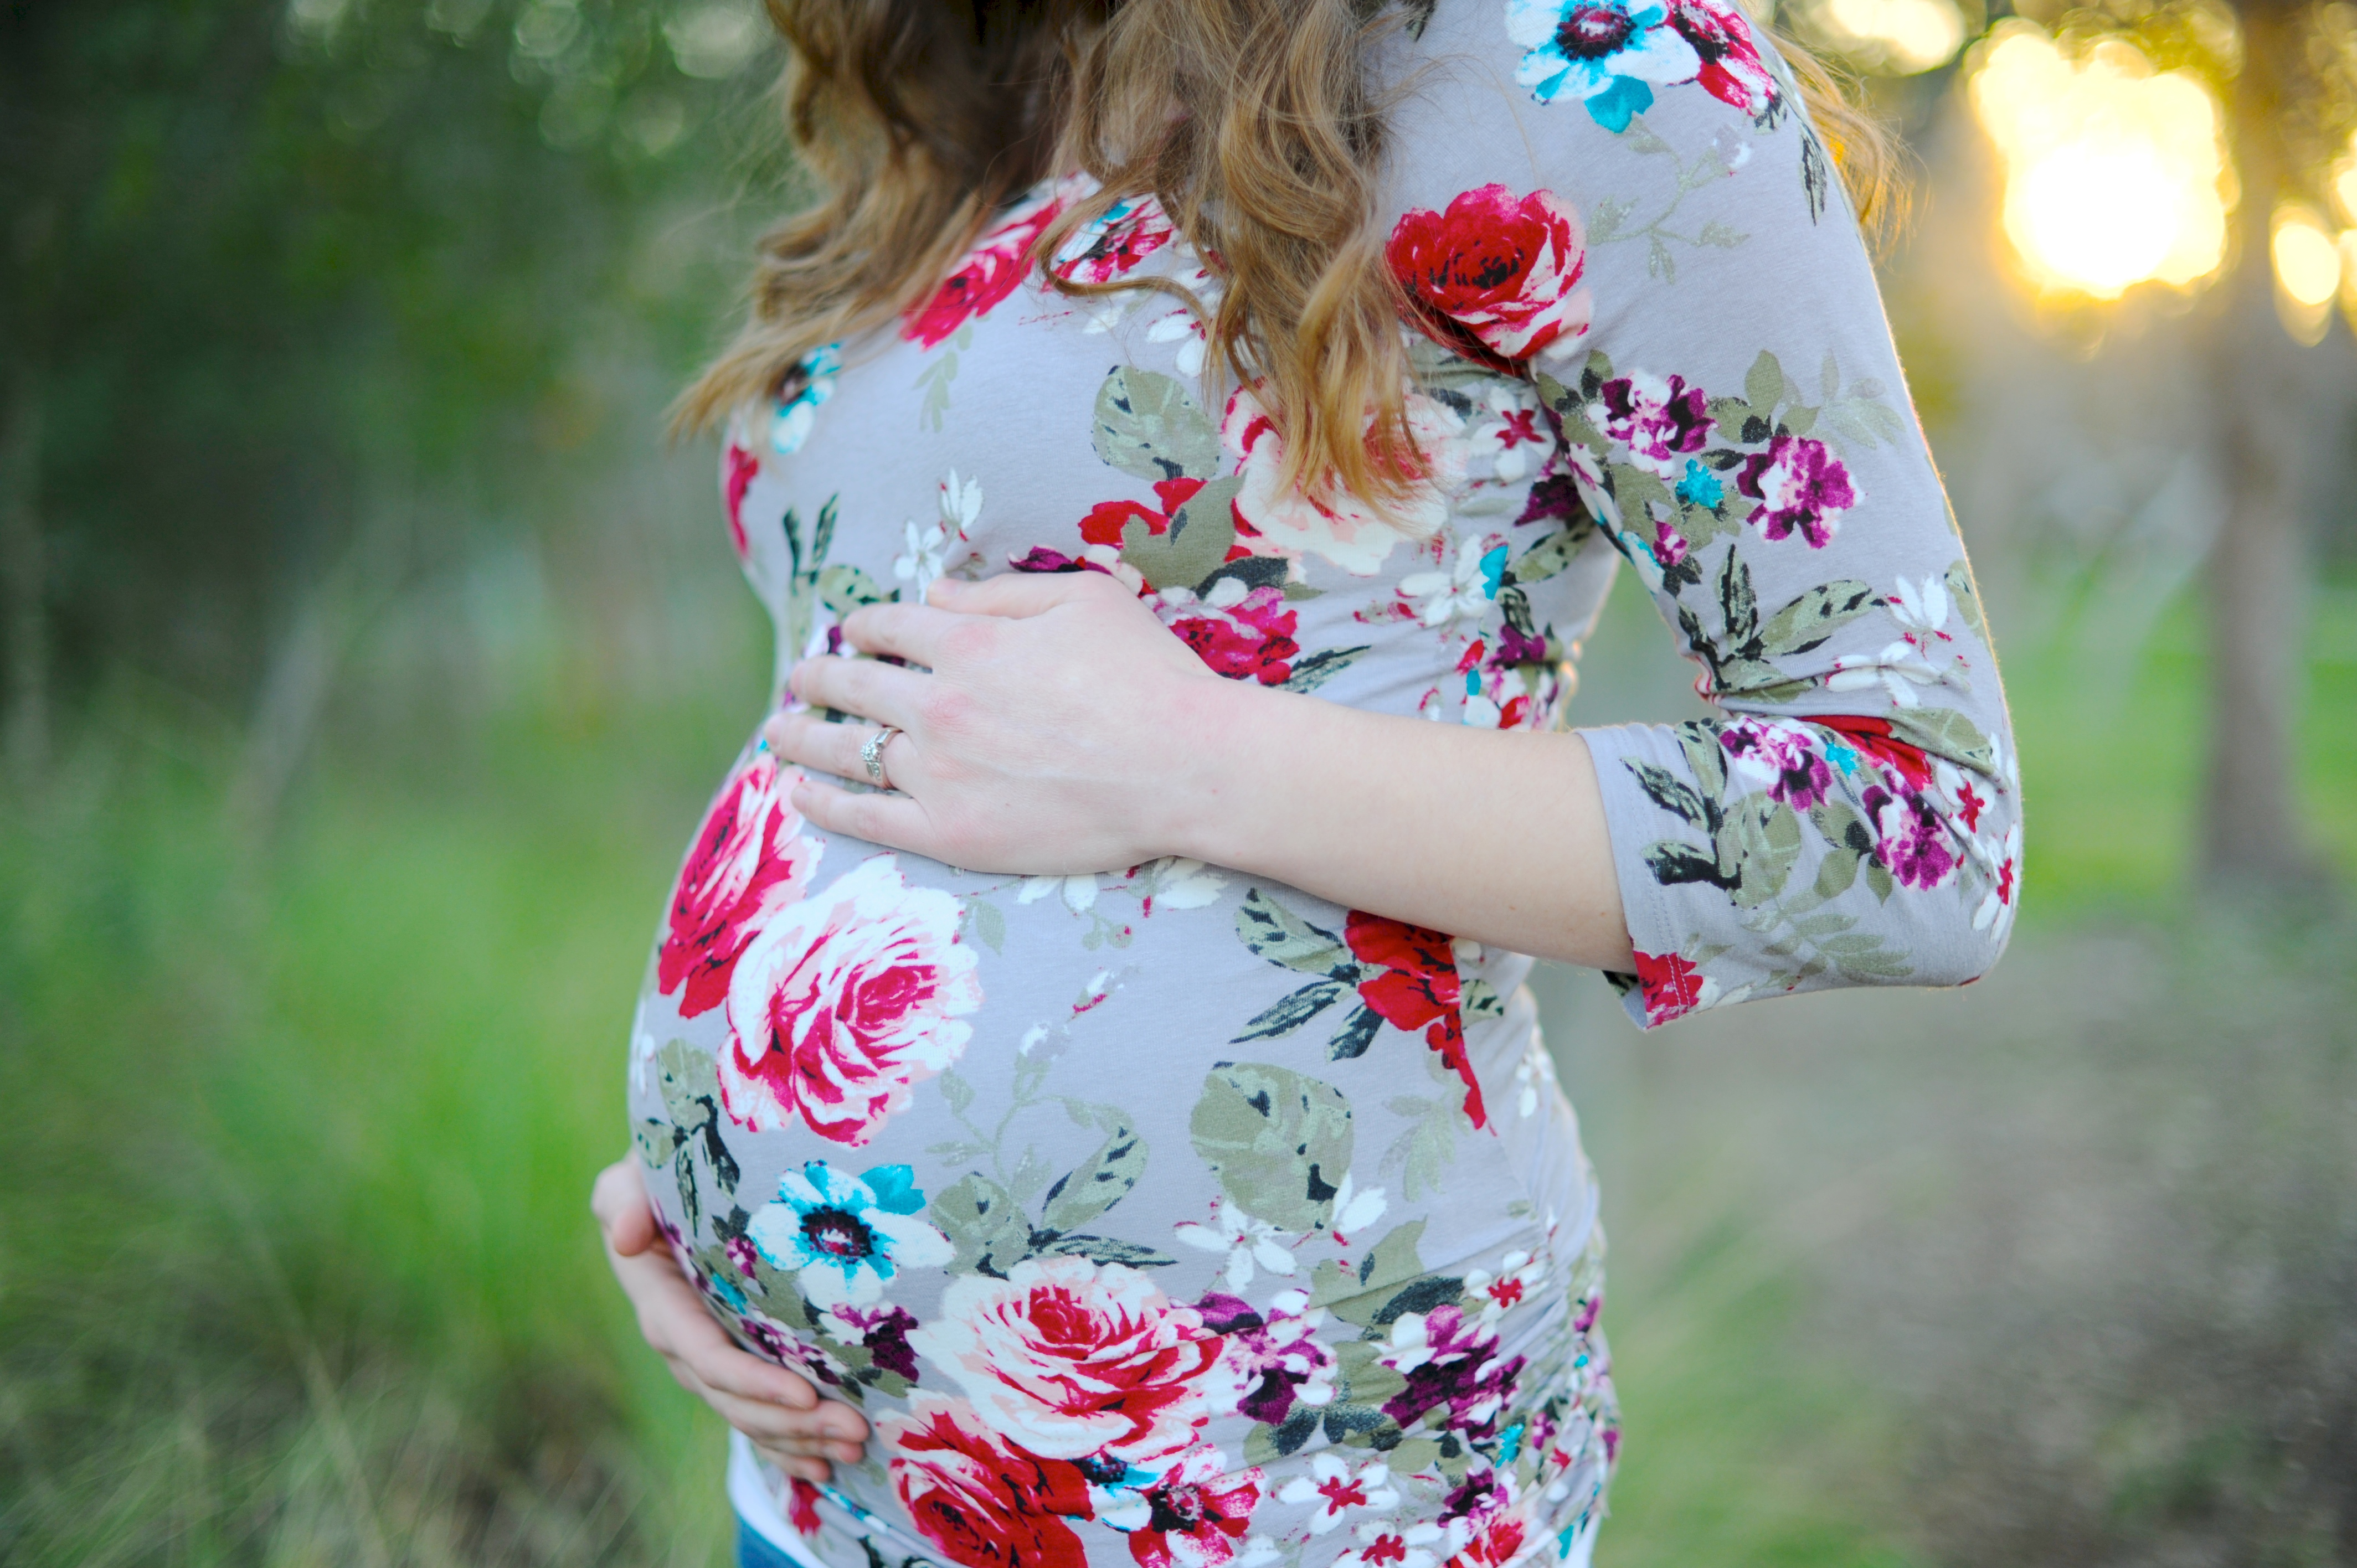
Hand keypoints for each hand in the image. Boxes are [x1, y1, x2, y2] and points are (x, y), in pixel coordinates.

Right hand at [591, 1158, 868, 1481]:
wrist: (671, 1190)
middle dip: (794, 1423)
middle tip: (854, 1430)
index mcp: (662, 1305)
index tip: (806, 1393)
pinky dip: (787, 1448)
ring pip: (751, 1417)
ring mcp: (707, 1360)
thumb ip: (624, 1198)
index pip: (707, 1356)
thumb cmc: (659, 1173)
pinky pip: (755, 1418)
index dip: (753, 1381)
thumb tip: (627, 1234)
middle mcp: (683, 1343)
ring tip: (855, 1449)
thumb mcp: (632, 1176)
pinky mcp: (731, 1365)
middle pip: (738, 1400)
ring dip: (802, 1439)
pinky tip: (824, 1469)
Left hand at [764, 572, 1231, 873]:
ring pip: (846, 750)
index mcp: (968, 642)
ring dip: (802, 737)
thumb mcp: (1083, 599)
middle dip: (818, 678)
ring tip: (779, 733)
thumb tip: (933, 590)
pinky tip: (797, 795)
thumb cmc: (1148, 678)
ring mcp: (939, 772)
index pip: (890, 625)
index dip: (865, 626)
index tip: (855, 632)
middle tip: (799, 681)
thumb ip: (999, 594)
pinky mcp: (951, 833)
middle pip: (853, 685)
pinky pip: (865, 817)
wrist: (1185, 768)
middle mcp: (939, 704)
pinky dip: (822, 804)